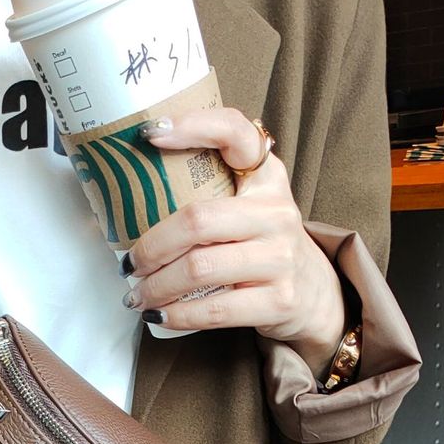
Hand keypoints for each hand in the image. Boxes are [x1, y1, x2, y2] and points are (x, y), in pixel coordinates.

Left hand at [121, 106, 345, 369]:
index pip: (234, 133)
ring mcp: (280, 257)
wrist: (314, 296)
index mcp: (266, 177)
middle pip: (197, 220)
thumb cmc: (263, 247)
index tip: (149, 133)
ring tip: (136, 296)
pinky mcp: (278, 300)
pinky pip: (215, 309)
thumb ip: (212, 192)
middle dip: (151, 246)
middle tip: (129, 265)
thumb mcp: (251, 207)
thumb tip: (132, 194)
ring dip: (156, 287)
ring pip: (199, 268)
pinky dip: (178, 316)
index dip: (193, 126)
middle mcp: (277, 211)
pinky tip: (159, 317)